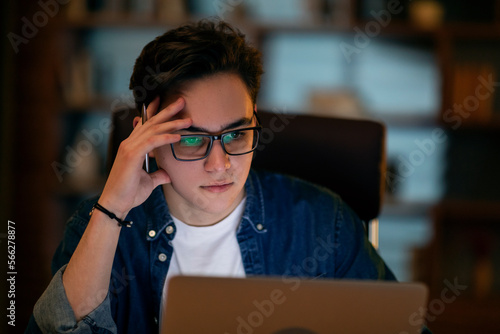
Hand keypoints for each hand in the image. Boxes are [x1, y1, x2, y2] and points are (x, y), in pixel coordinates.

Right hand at [99, 96, 190, 216]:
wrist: (116, 204)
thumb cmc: (129, 193)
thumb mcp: (149, 182)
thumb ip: (158, 175)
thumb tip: (168, 174)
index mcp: (132, 146)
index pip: (145, 124)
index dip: (154, 111)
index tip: (164, 100)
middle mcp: (130, 143)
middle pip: (151, 122)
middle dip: (168, 111)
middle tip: (182, 101)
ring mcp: (129, 148)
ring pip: (154, 129)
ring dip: (172, 123)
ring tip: (188, 120)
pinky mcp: (132, 155)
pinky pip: (152, 142)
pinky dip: (166, 137)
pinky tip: (178, 136)